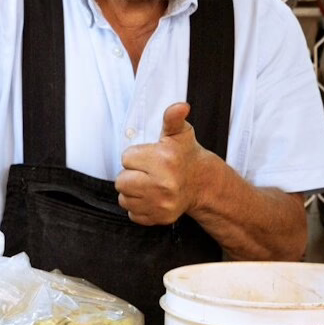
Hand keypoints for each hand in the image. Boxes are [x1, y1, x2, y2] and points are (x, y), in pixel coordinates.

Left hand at [115, 102, 210, 225]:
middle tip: (147, 171)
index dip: (135, 156)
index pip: (126, 158)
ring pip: (124, 198)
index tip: (148, 157)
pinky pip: (132, 213)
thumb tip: (180, 106)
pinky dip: (138, 206)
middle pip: (121, 181)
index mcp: (165, 160)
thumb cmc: (185, 155)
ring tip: (148, 184)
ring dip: (132, 192)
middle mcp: (163, 184)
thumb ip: (173, 118)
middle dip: (131, 175)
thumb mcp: (180, 133)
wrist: (202, 183)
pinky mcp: (159, 218)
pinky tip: (151, 197)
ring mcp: (161, 204)